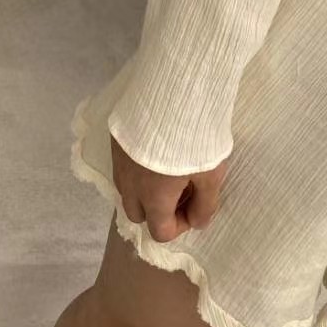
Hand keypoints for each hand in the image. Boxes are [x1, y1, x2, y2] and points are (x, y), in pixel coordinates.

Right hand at [111, 136, 230, 243]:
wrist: (171, 94)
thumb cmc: (195, 138)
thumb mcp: (211, 174)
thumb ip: (205, 204)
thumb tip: (197, 224)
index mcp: (153, 199)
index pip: (161, 232)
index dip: (182, 225)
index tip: (197, 203)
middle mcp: (129, 185)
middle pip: (139, 214)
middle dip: (160, 208)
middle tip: (182, 185)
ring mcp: (118, 161)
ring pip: (128, 189)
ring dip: (147, 187)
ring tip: (170, 165)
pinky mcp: (115, 139)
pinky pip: (124, 165)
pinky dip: (139, 166)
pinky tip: (157, 147)